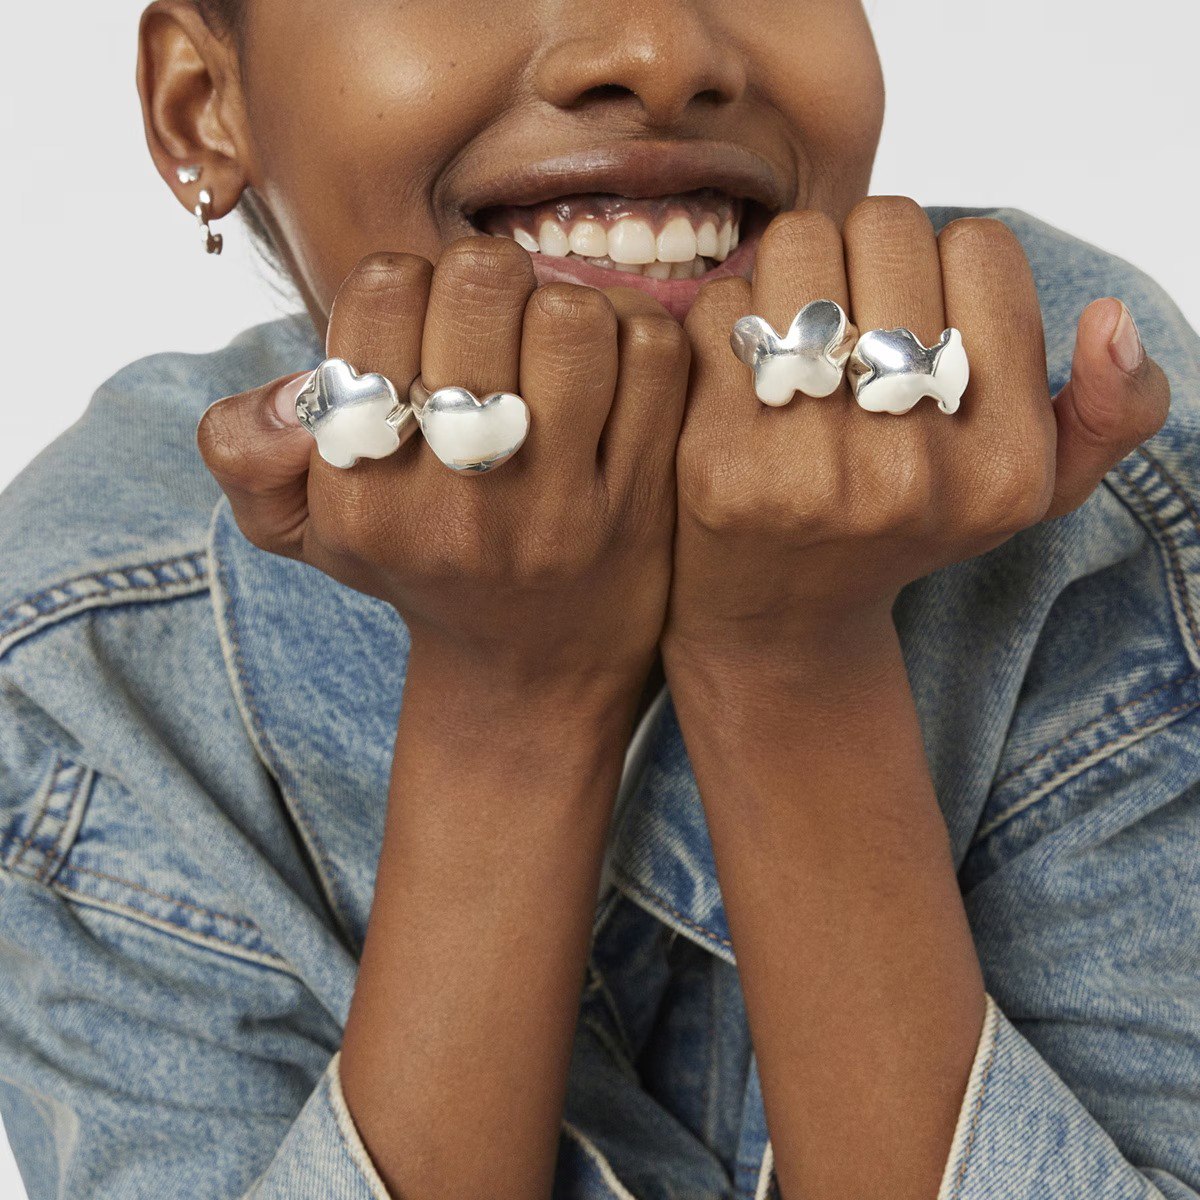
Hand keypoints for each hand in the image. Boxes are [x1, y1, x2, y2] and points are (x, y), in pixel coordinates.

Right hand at [195, 237, 688, 708]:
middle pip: (481, 286)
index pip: (383, 294)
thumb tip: (299, 389)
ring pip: (573, 316)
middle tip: (495, 317)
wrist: (530, 671)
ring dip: (564, 305)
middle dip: (486, 277)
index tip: (421, 327)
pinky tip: (610, 365)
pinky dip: (633, 331)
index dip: (407, 282)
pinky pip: (651, 357)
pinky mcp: (641, 505)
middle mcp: (458, 506)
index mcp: (364, 498)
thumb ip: (245, 449)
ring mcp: (558, 509)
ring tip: (551, 343)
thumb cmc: (416, 569)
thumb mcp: (302, 529)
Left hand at [665, 198, 1171, 662]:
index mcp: (1006, 468)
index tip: (919, 322)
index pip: (983, 247)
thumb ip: (1110, 414)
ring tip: (794, 344)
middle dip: (866, 258)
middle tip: (847, 323)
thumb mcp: (1035, 492)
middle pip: (888, 228)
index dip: (945, 267)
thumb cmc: (907, 529)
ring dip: (793, 275)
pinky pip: (722, 305)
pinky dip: (726, 317)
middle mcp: (913, 476)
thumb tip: (1111, 320)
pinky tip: (737, 375)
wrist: (782, 619)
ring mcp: (808, 473)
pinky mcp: (717, 466)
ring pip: (799, 246)